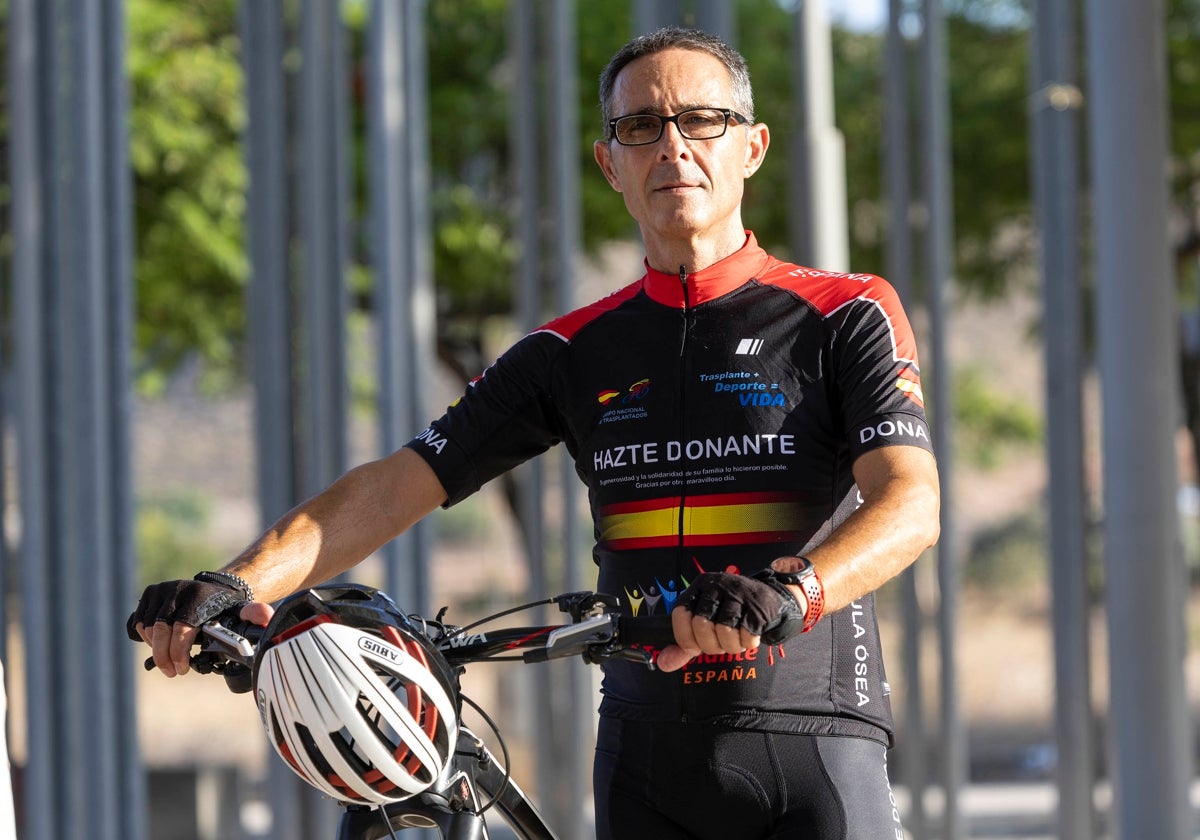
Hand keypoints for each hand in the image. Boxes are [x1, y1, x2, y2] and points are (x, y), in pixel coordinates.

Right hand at [126, 578, 253, 675]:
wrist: (213, 589)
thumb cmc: (225, 608)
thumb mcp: (241, 612)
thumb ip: (253, 615)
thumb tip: (267, 618)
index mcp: (199, 595)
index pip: (182, 628)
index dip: (179, 652)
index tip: (183, 668)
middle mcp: (178, 589)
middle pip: (161, 630)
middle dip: (164, 657)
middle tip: (173, 672)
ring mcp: (161, 590)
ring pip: (148, 628)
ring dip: (156, 648)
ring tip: (169, 660)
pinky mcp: (149, 594)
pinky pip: (138, 621)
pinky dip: (146, 637)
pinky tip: (160, 643)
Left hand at [656, 572, 803, 672]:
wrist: (768, 599)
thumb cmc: (729, 614)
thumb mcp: (703, 624)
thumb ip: (683, 645)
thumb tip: (663, 663)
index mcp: (698, 588)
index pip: (680, 614)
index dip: (684, 637)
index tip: (694, 647)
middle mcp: (716, 586)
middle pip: (701, 625)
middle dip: (710, 645)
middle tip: (718, 644)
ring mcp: (739, 593)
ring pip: (725, 630)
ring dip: (730, 646)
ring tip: (734, 640)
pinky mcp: (758, 606)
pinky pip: (747, 635)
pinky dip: (747, 643)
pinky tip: (748, 636)